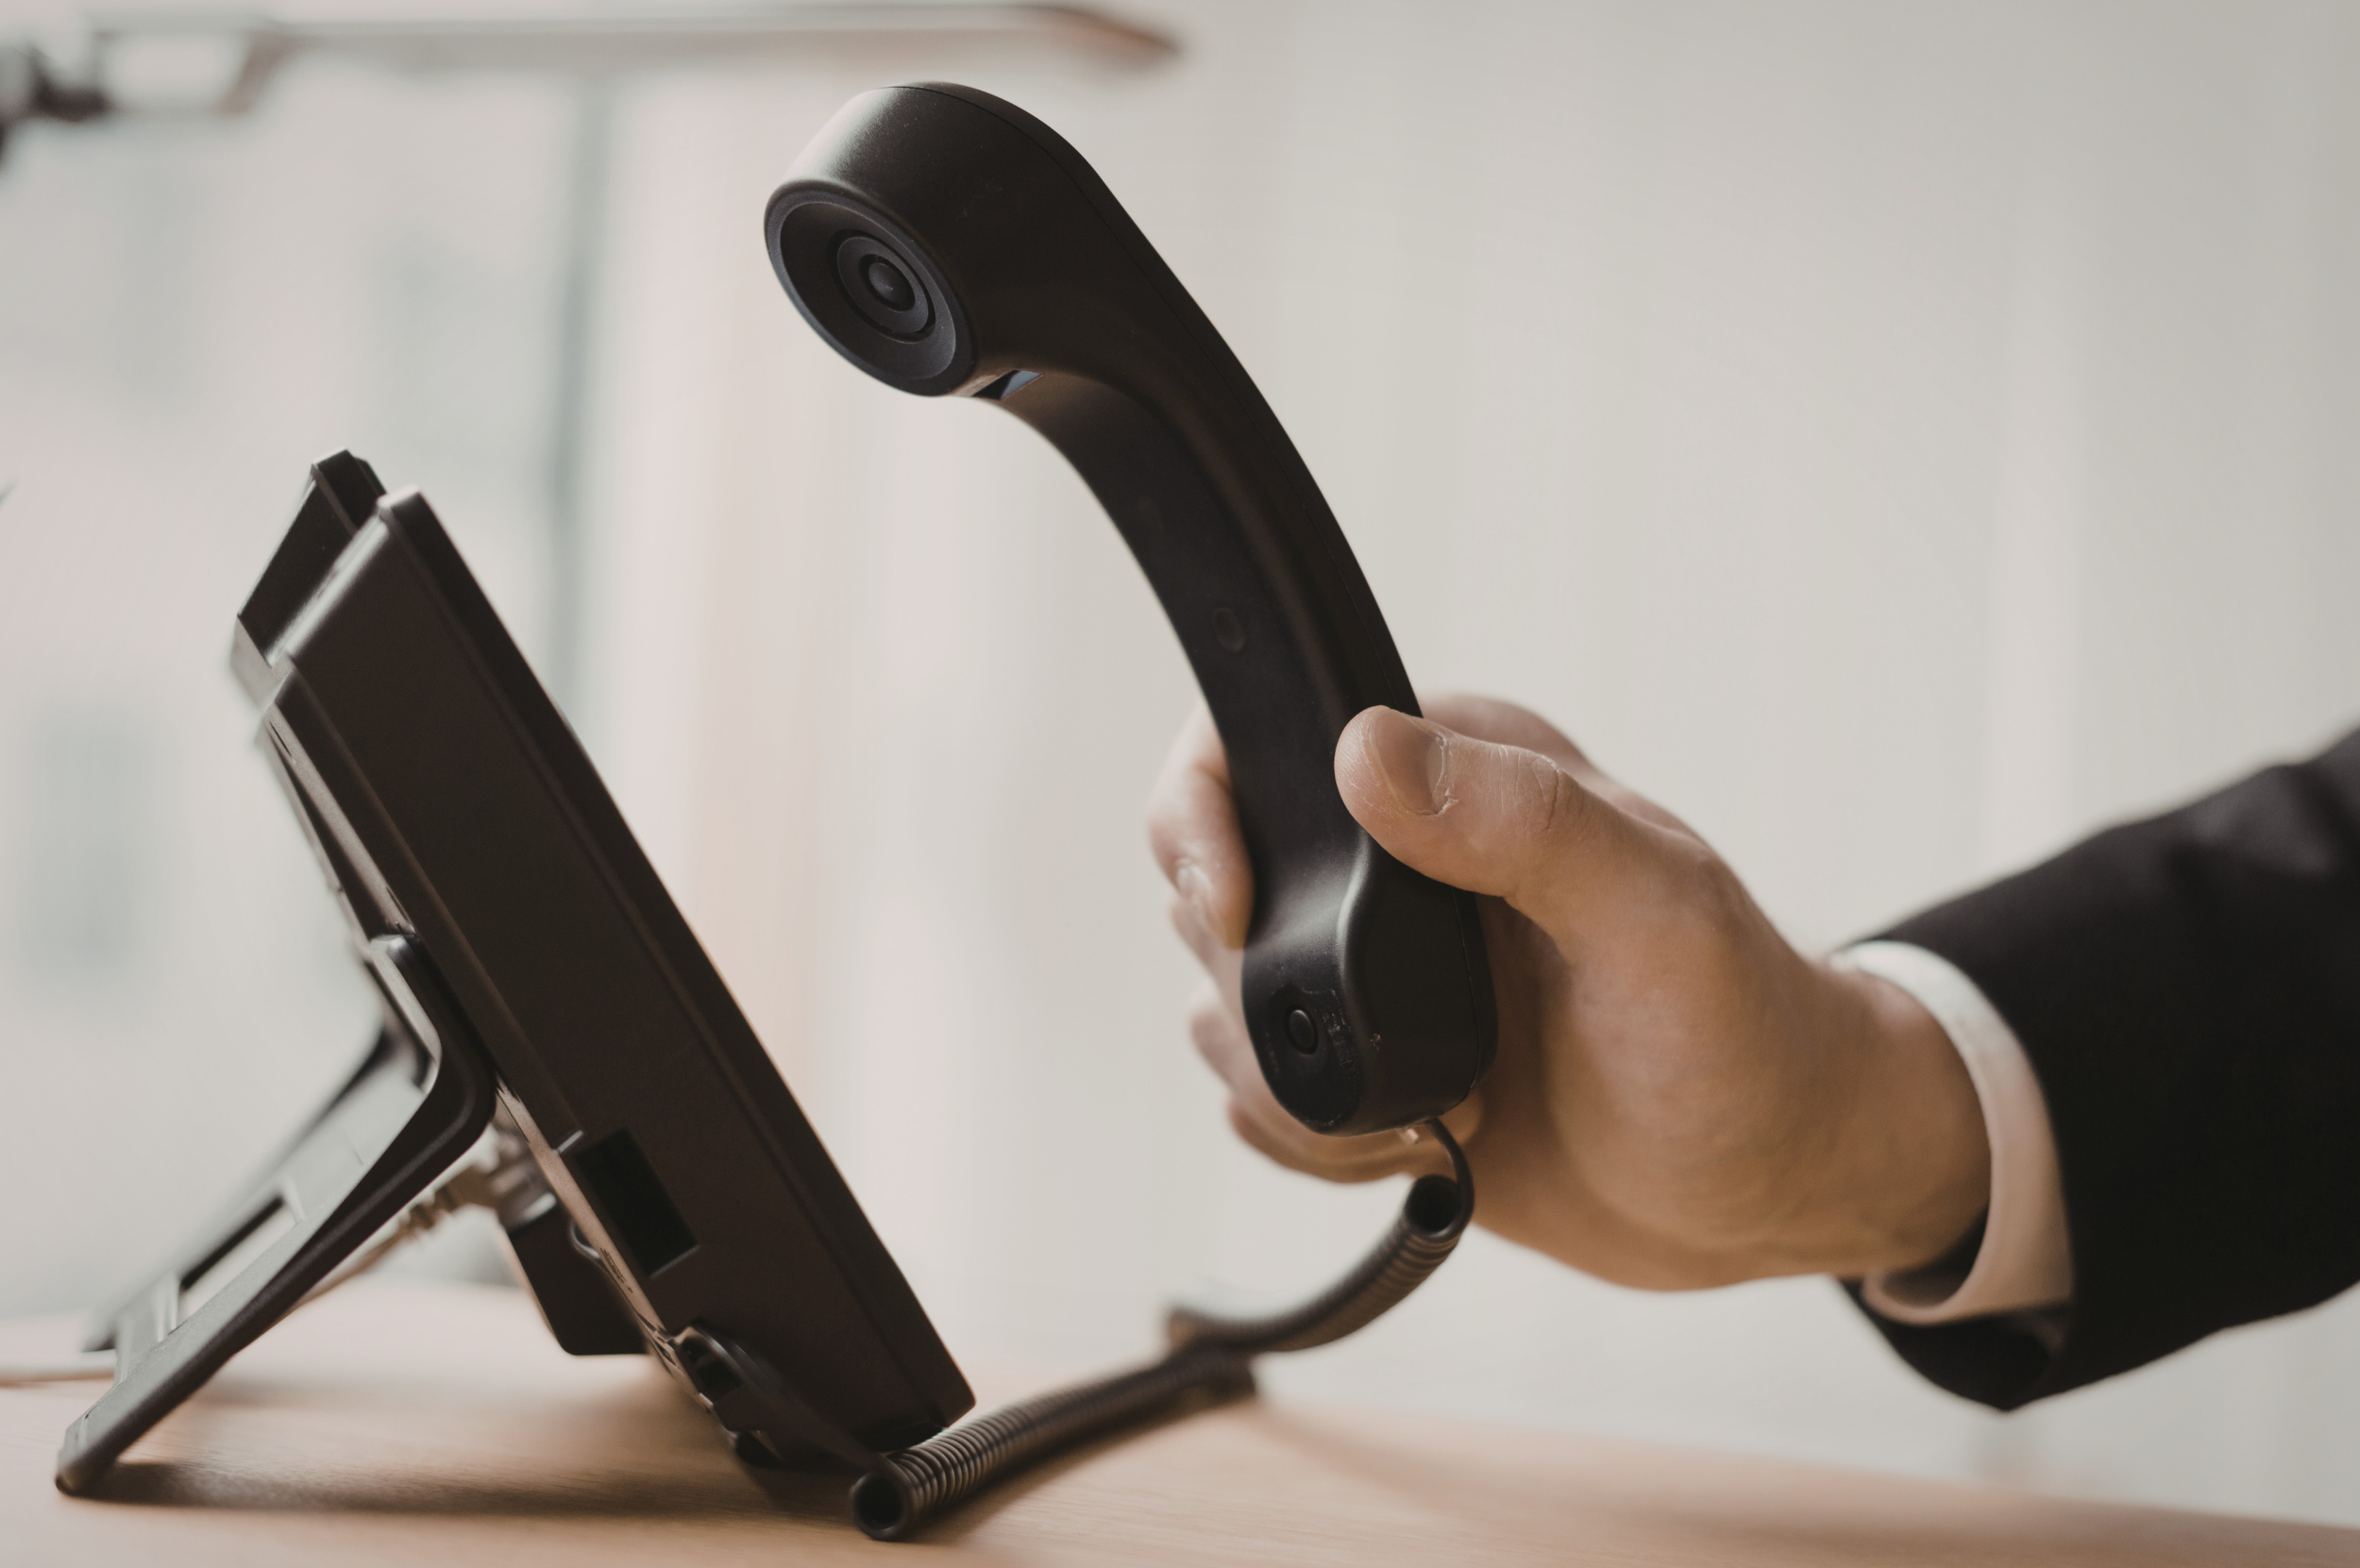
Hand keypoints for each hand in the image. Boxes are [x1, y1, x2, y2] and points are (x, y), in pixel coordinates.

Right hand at [1147, 695, 1989, 1287]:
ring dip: (1298, 1085)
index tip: (1240, 912)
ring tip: (1436, 1107)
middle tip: (1394, 1044)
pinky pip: (1260, 1101)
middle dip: (1266, 990)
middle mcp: (1394, 861)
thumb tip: (1366, 751)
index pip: (1252, 739)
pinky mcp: (1369, 1065)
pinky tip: (1425, 1145)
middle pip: (1209, 887)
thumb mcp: (1658, 916)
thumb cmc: (1749, 1034)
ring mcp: (1374, 970)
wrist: (1774, 1184)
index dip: (1205, 816)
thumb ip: (1524, 824)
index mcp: (1456, 770)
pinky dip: (1315, 1142)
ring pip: (1222, 1008)